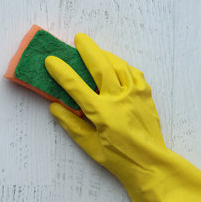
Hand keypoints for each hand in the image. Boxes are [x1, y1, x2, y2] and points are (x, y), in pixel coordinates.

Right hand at [44, 33, 200, 201]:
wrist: (150, 163)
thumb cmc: (117, 159)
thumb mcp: (88, 146)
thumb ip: (71, 124)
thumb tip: (55, 106)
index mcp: (102, 113)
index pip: (76, 87)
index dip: (62, 72)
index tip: (50, 60)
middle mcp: (118, 100)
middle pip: (101, 67)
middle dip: (88, 49)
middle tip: (79, 38)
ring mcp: (135, 95)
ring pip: (120, 66)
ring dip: (106, 55)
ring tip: (96, 50)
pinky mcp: (146, 96)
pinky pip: (134, 73)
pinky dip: (124, 66)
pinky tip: (117, 65)